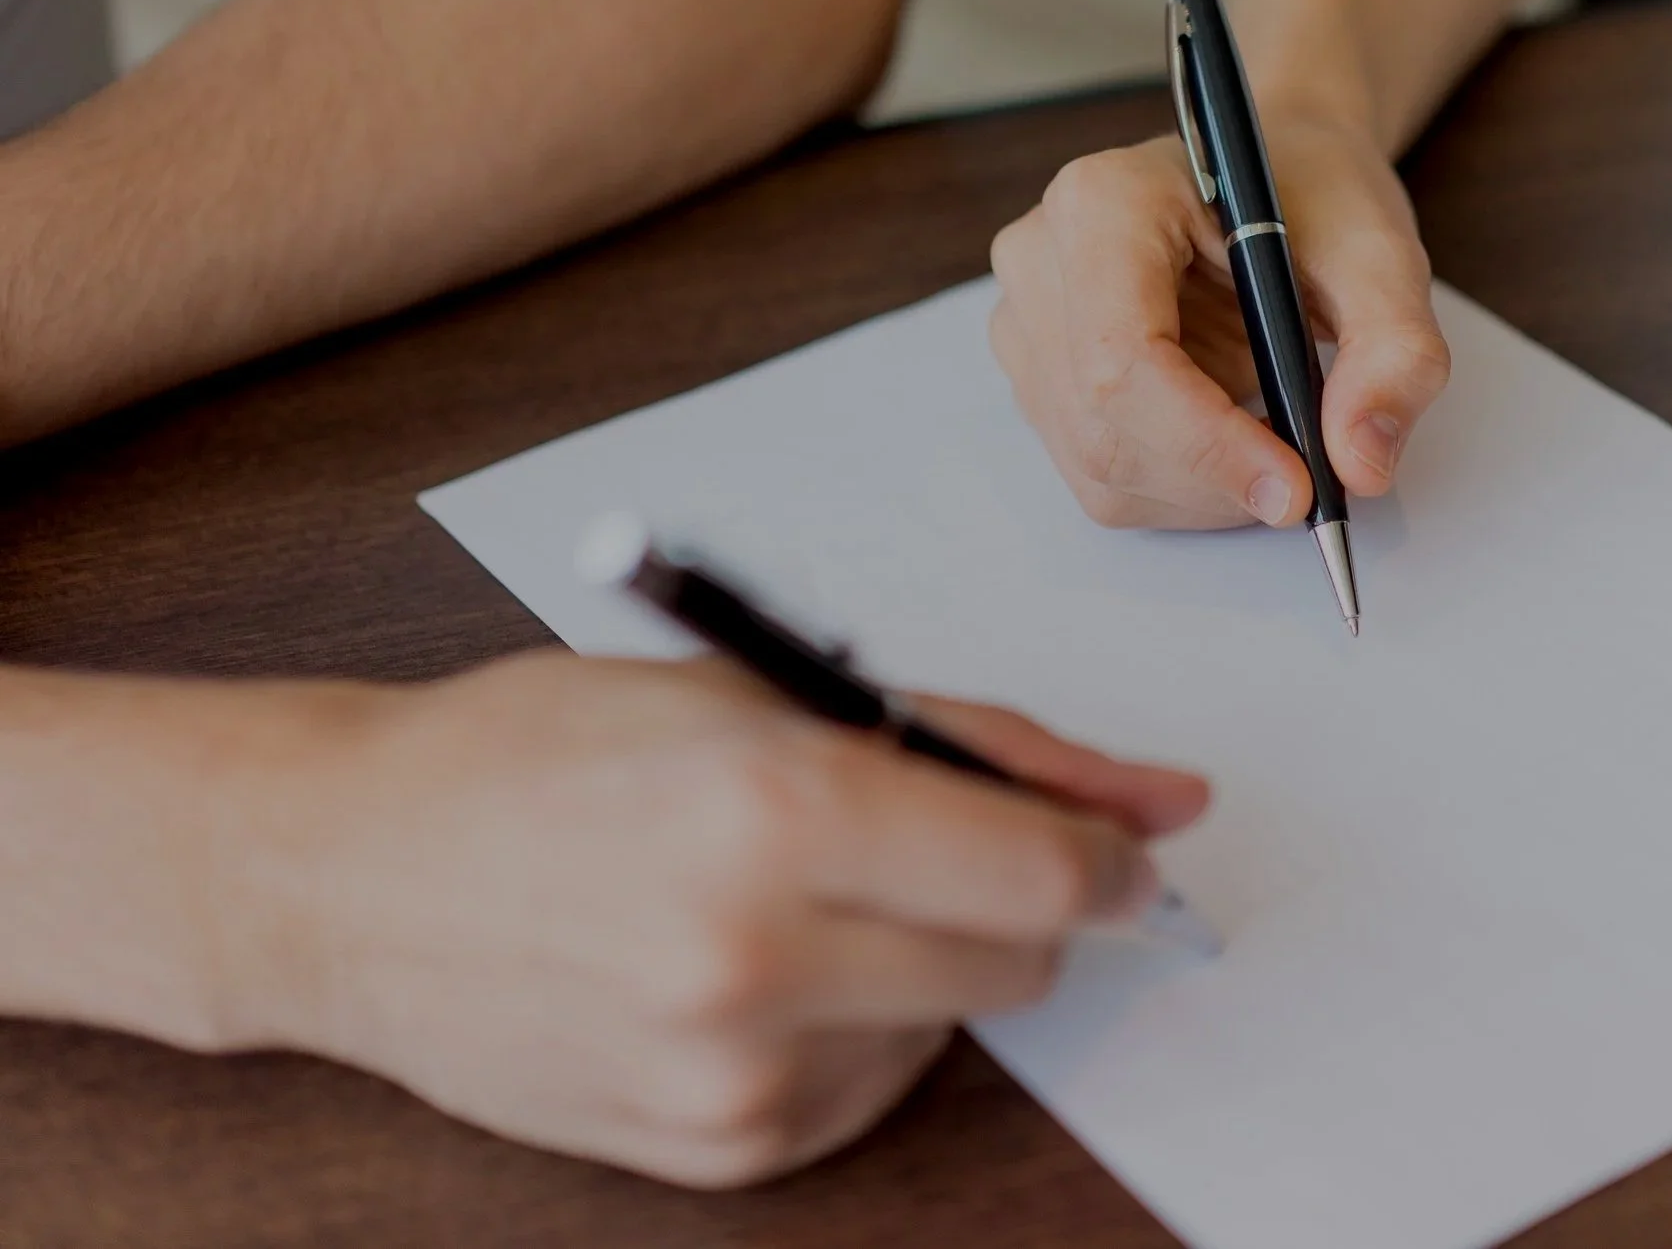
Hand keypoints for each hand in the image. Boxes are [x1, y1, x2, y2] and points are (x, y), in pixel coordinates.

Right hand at [219, 651, 1207, 1188]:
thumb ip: (980, 743)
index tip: (1110, 842)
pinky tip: (745, 970)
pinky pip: (868, 1088)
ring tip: (786, 895)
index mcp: (775, 805)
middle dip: (1009, 900)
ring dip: (917, 959)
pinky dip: (850, 1028)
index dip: (1101, 855)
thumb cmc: (542, 751)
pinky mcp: (713, 1150)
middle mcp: (757, 955)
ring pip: (949, 1025)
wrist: (348, 875)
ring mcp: (729, 1072)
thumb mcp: (764, 688)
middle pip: (1017, 961)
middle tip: (924, 845)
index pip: (1040, 873)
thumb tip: (1156, 802)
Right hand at [989, 129, 1451, 528]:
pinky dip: (1184, 487)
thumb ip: (1393, 353)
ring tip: (1276, 436)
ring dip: (1205, 492)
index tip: (1295, 489)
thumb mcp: (1383, 258)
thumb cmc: (1317, 201)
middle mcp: (1042, 259)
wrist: (1283, 182)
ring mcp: (1028, 322)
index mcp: (1105, 201)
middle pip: (1105, 428)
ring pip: (1099, 468)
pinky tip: (1234, 438)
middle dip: (1217, 481)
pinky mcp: (1039, 376)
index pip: (1124, 357)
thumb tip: (1361, 464)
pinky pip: (1099, 475)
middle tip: (1309, 480)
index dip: (1205, 443)